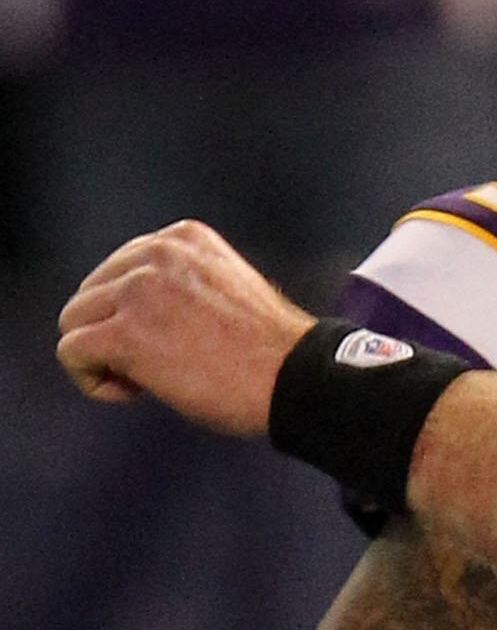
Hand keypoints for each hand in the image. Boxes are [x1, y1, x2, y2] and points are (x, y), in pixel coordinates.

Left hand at [56, 221, 311, 433]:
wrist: (293, 379)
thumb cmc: (269, 353)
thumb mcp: (223, 289)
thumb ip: (180, 285)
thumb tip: (140, 316)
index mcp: (182, 238)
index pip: (120, 268)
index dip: (134, 313)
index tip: (169, 341)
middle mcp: (155, 254)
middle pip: (91, 293)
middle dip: (113, 332)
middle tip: (159, 365)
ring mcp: (137, 291)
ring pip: (74, 321)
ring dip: (101, 355)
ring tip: (145, 379)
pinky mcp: (125, 333)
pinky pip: (71, 352)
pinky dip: (92, 378)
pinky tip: (133, 391)